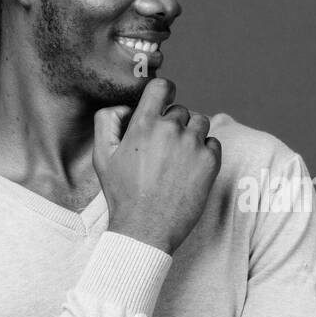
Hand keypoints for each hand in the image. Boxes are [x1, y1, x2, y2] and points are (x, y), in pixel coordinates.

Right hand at [93, 77, 221, 255]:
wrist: (145, 229)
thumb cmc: (122, 194)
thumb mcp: (102, 155)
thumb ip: (107, 121)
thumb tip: (127, 107)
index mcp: (143, 124)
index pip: (162, 87)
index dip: (164, 93)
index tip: (164, 104)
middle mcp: (170, 129)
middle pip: (181, 110)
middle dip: (174, 124)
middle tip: (165, 149)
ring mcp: (193, 145)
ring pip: (200, 123)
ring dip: (192, 134)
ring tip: (179, 158)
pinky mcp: (210, 162)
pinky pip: (214, 142)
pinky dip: (205, 151)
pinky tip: (191, 168)